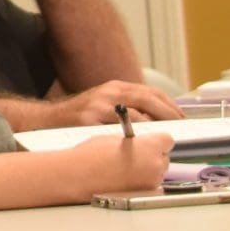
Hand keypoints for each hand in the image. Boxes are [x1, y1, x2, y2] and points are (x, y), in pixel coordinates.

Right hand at [49, 79, 184, 126]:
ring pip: (138, 114)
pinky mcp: (91, 120)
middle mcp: (110, 92)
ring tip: (167, 138)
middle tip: (181, 128)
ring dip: (156, 127)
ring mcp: (100, 105)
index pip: (152, 91)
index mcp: (115, 87)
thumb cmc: (80, 117)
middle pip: (149, 98)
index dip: (171, 105)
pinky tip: (144, 143)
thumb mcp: (105, 105)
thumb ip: (128, 107)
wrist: (47, 121)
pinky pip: (119, 129)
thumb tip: (159, 122)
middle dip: (169, 114)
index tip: (183, 118)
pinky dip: (136, 135)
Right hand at [72, 130, 171, 196]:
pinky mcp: (144, 194)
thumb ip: (133, 141)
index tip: (150, 141)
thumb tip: (138, 144)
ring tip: (125, 167)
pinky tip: (123, 177)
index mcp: (149, 145)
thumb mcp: (114, 138)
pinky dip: (140, 181)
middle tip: (133, 155)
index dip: (157, 141)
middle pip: (164, 157)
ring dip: (147, 169)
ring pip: (157, 172)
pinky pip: (149, 184)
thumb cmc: (92, 156)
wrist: (80, 176)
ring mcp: (151, 181)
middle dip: (152, 156)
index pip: (167, 140)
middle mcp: (155, 164)